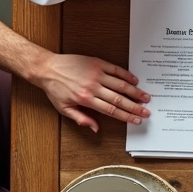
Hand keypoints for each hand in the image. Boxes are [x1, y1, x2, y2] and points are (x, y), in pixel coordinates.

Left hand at [28, 54, 150, 132]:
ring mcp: (96, 74)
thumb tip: (95, 128)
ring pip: (120, 85)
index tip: (136, 120)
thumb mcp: (63, 108)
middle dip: (135, 107)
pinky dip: (127, 75)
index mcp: (86, 100)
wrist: (46, 68)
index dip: (126, 116)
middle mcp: (93, 87)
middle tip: (146, 112)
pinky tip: (135, 81)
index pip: (111, 110)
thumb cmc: (54, 89)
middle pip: (119, 99)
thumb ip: (81, 118)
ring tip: (146, 97)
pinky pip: (116, 69)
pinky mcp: (96, 63)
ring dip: (135, 92)